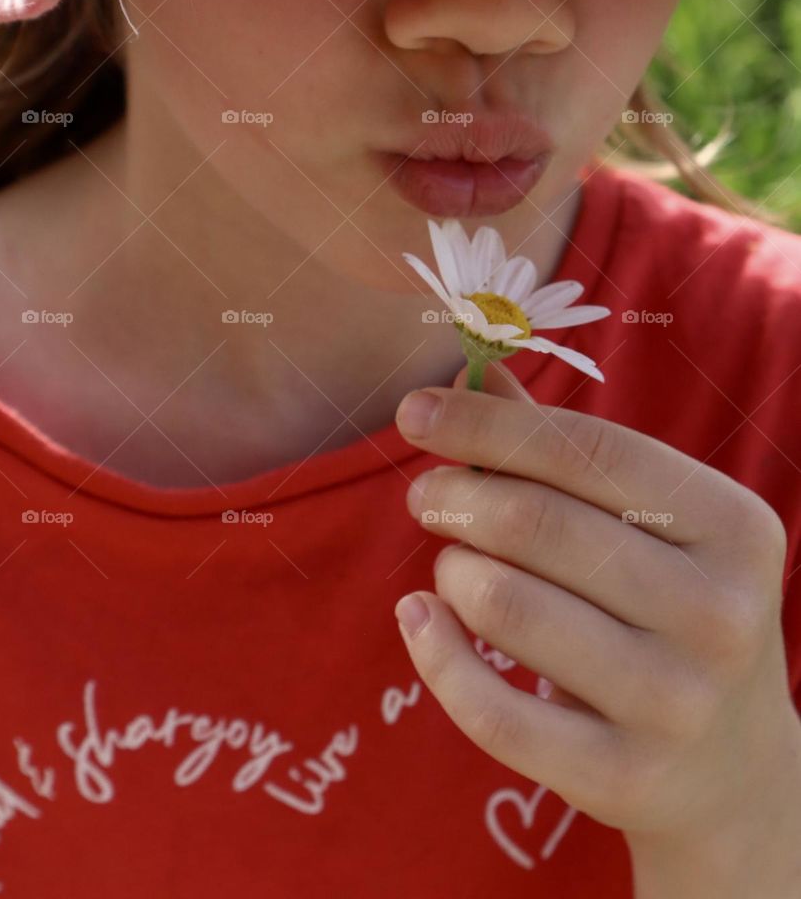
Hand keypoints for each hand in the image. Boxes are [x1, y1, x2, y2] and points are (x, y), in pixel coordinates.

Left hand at [393, 363, 800, 894]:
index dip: (487, 425)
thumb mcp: (649, 523)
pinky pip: (493, 711)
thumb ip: (561, 450)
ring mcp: (675, 701)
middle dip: (456, 496)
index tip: (414, 412)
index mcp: (732, 524)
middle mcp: (717, 611)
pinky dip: (434, 653)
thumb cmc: (673, 609)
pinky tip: (418, 618)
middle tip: (425, 495)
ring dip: (452, 570)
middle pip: (537, 524)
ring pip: (507, 606)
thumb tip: (472, 373)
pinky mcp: (624, 777)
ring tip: (453, 566)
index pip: (587, 450)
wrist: (735, 768)